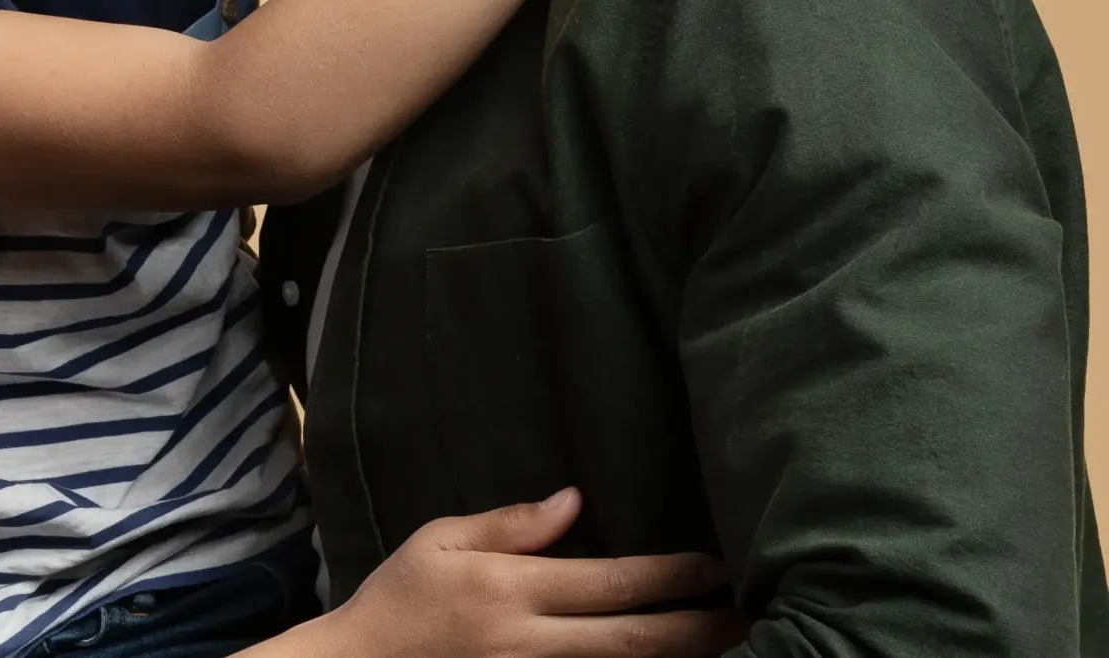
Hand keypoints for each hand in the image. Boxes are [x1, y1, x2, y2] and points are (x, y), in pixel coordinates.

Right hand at [320, 490, 740, 657]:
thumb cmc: (397, 599)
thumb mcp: (438, 541)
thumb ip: (509, 523)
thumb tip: (575, 501)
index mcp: (510, 590)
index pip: (609, 583)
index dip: (668, 577)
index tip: (711, 565)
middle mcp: (529, 643)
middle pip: (633, 641)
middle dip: (697, 629)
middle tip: (746, 615)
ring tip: (726, 645)